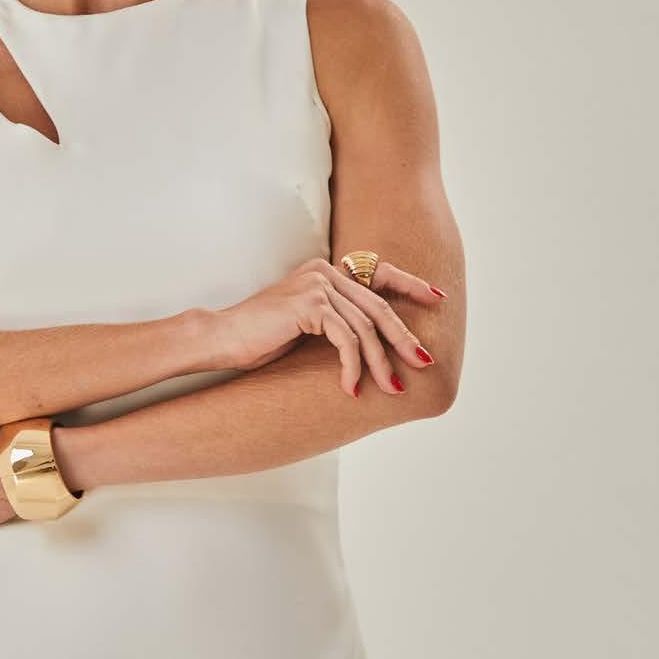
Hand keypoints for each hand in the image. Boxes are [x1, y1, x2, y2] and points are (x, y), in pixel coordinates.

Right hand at [210, 256, 443, 396]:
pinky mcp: (310, 304)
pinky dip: (352, 366)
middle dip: (404, 337)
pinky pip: (345, 339)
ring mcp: (317, 284)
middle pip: (378, 305)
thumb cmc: (259, 337)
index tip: (436, 298)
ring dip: (380, 362)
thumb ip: (336, 320)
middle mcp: (324, 271)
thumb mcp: (306, 324)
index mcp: (326, 270)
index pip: (379, 273)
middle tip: (423, 361)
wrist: (222, 338)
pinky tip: (351, 387)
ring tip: (390, 387)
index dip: (410, 284)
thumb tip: (373, 339)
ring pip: (365, 327)